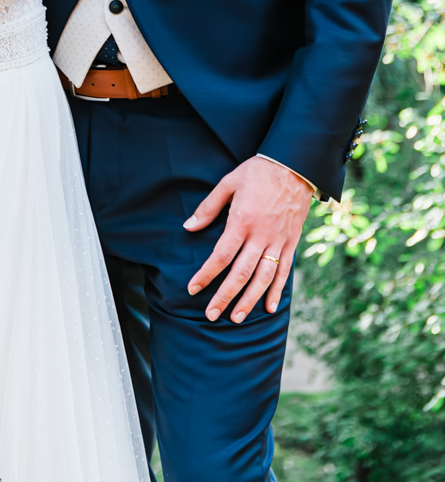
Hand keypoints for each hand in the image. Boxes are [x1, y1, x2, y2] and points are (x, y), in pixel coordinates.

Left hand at [184, 156, 312, 323]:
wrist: (293, 165)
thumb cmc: (257, 172)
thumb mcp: (228, 183)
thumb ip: (208, 207)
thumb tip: (188, 227)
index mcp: (242, 221)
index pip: (221, 256)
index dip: (206, 275)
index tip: (193, 289)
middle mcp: (261, 235)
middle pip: (240, 273)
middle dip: (225, 296)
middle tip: (211, 315)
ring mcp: (278, 241)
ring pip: (263, 278)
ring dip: (249, 300)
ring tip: (237, 318)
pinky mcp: (292, 242)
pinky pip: (285, 271)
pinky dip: (277, 291)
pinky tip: (269, 307)